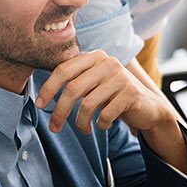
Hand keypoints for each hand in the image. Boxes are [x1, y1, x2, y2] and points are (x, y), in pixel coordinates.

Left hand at [35, 50, 169, 134]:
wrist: (148, 107)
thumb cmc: (113, 96)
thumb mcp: (94, 84)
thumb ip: (74, 82)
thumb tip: (41, 95)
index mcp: (95, 57)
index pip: (64, 69)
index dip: (48, 87)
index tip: (39, 104)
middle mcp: (108, 63)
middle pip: (73, 89)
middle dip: (60, 111)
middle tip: (54, 127)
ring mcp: (121, 78)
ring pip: (88, 105)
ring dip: (81, 123)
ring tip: (84, 129)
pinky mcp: (131, 94)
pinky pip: (105, 115)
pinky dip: (100, 125)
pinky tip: (102, 125)